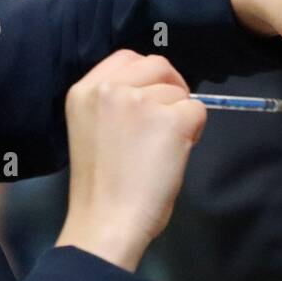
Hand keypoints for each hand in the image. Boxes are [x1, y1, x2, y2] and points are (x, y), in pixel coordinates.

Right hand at [56, 50, 205, 271]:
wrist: (105, 222)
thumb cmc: (101, 188)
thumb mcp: (93, 129)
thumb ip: (115, 104)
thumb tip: (156, 92)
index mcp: (84, 91)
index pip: (126, 58)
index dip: (147, 76)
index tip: (153, 97)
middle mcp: (108, 88)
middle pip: (158, 65)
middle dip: (171, 88)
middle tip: (171, 119)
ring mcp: (139, 102)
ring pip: (179, 92)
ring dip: (180, 116)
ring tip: (163, 150)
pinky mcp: (169, 120)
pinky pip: (197, 111)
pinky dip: (194, 132)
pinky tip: (174, 156)